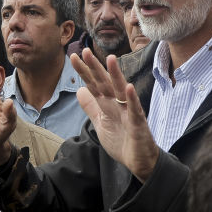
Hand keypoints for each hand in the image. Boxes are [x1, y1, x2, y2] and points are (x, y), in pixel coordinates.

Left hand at [71, 49, 159, 181]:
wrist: (139, 161)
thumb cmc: (122, 140)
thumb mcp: (101, 122)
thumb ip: (91, 106)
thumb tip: (79, 90)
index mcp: (108, 104)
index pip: (94, 84)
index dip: (84, 72)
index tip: (73, 57)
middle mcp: (118, 104)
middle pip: (105, 83)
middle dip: (95, 68)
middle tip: (85, 51)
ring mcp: (129, 112)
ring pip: (121, 91)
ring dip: (116, 75)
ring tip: (110, 59)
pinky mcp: (138, 124)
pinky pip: (135, 110)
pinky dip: (132, 99)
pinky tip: (129, 88)